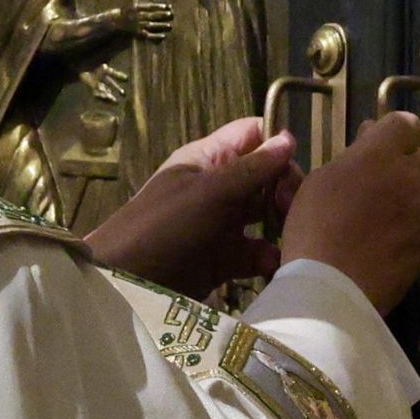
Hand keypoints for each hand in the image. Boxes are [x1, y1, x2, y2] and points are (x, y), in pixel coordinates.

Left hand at [85, 118, 295, 298]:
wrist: (125, 283)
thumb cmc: (163, 226)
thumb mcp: (209, 192)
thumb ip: (251, 168)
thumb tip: (289, 139)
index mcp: (208, 159)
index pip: (250, 135)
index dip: (275, 143)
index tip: (292, 165)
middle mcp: (217, 187)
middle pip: (265, 176)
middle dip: (285, 188)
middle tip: (293, 208)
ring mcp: (220, 224)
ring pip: (264, 216)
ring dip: (283, 224)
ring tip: (294, 236)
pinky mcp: (223, 260)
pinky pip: (255, 253)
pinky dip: (268, 258)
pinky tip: (275, 265)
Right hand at [127, 0, 173, 41]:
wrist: (117, 21)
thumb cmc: (129, 7)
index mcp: (136, 7)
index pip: (148, 7)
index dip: (158, 6)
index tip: (167, 6)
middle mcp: (137, 16)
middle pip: (150, 16)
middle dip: (160, 16)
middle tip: (170, 15)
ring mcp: (137, 26)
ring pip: (150, 26)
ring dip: (160, 26)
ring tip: (169, 25)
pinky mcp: (138, 34)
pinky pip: (147, 36)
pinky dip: (155, 37)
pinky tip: (163, 36)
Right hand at [279, 112, 419, 314]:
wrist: (332, 287)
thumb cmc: (314, 228)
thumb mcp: (318, 181)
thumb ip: (352, 155)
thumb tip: (371, 139)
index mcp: (380, 153)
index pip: (405, 124)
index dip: (393, 133)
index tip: (376, 145)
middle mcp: (410, 175)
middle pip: (415, 158)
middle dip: (397, 166)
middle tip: (370, 186)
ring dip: (405, 197)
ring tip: (377, 220)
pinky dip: (410, 227)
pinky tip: (387, 243)